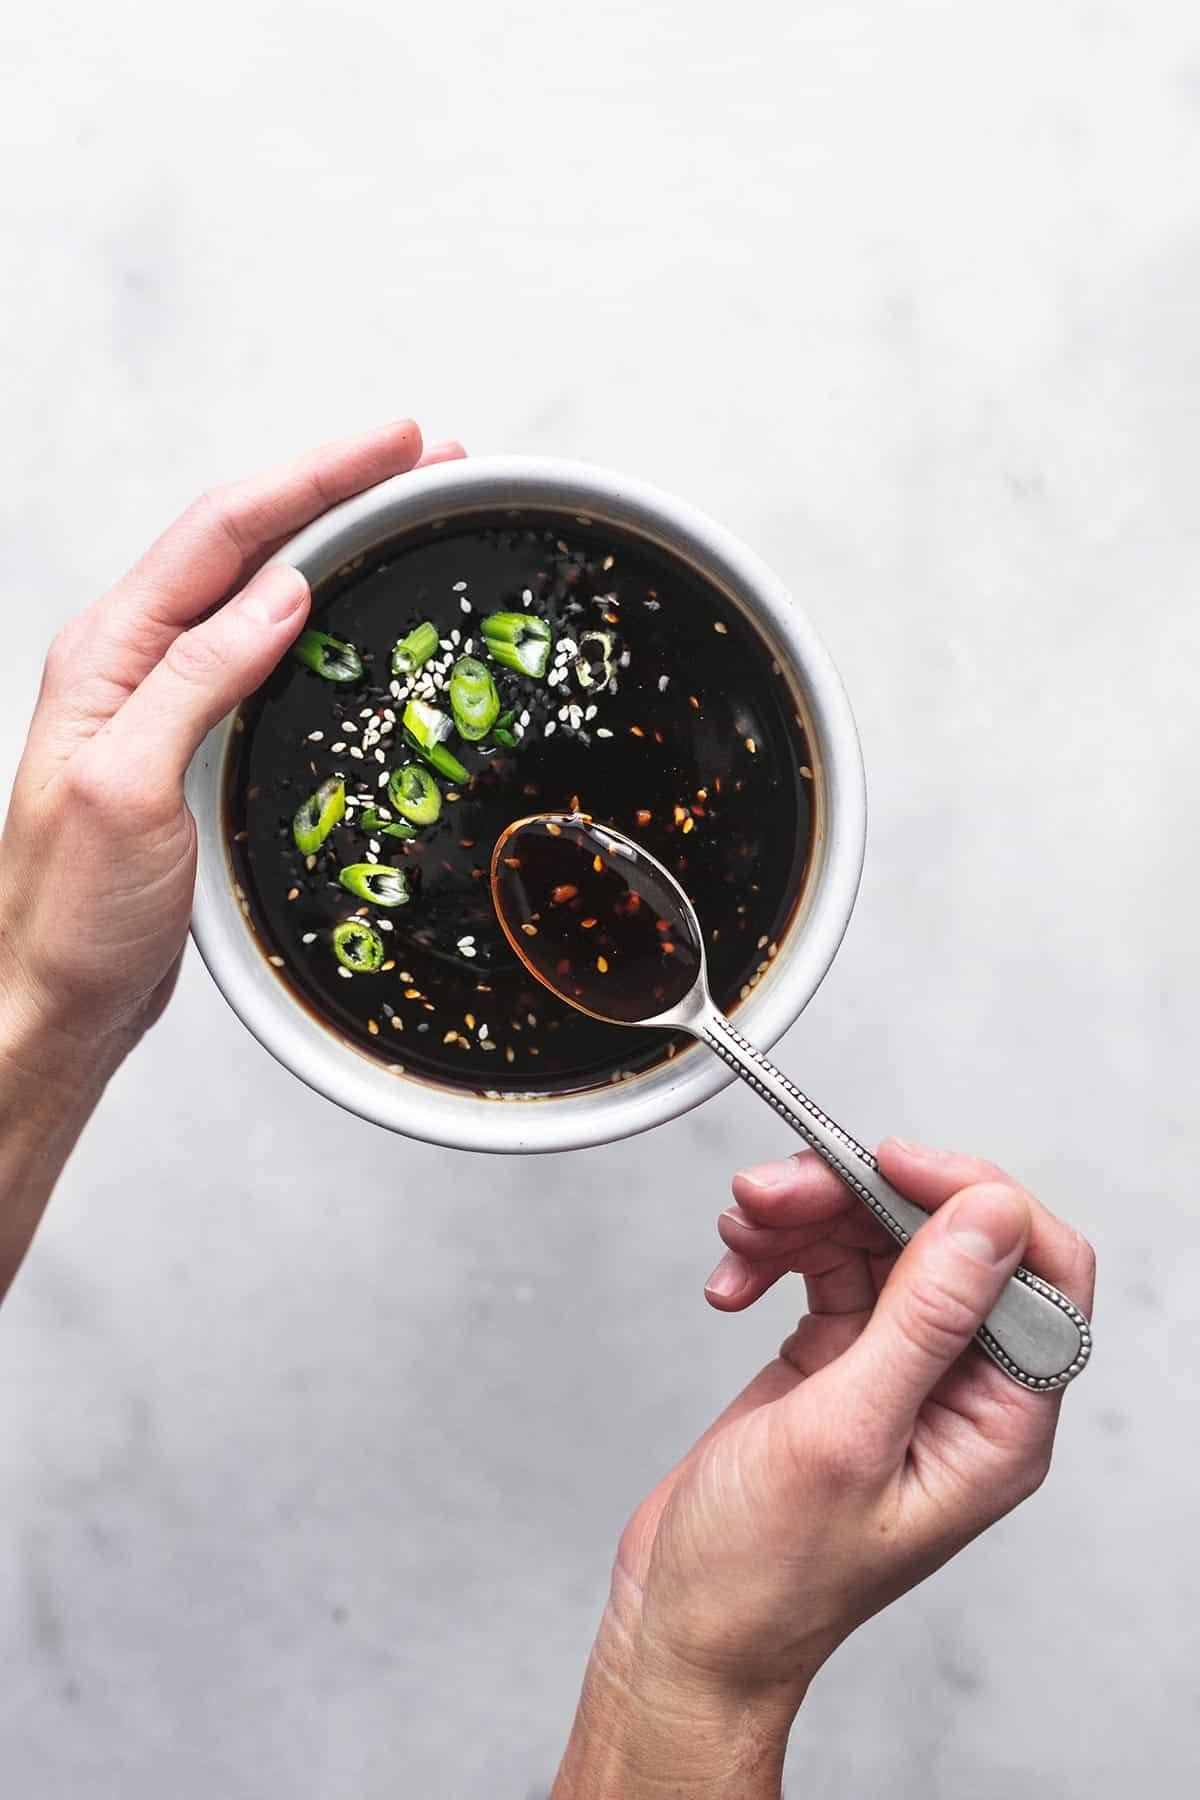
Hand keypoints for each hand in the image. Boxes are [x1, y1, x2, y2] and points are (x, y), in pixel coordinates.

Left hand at [0, 420, 462, 1072]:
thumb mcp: (129, 788)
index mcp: (109, 653)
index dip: (314, 479)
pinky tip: (354, 610)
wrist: (54, 1001)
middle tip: (429, 460)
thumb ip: (199, 681)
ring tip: (406, 513)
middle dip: (336, 489)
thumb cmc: (70, 912)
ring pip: (258, 591)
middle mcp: (134, 661)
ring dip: (334, 542)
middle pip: (245, 544)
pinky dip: (320, 614)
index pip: (223, 533)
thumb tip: (285, 591)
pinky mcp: (194, 743)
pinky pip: (264, 653)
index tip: (397, 446)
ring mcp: (165, 699)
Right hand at [554, 1141, 1094, 1797]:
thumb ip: (925, 1319)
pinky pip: (825, 1268)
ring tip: (741, 1229)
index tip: (892, 1162)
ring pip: (876, 1242)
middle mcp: (958, 1390)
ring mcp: (897, 1372)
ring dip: (804, 1219)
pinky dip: (776, 1254)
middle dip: (855, 1197)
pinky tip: (733, 1279)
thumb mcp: (846, 1434)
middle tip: (776, 1191)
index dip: (973, 1197)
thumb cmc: (763, 1574)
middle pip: (940, 1239)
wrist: (685, 1626)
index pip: (1036, 1269)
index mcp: (996, 1421)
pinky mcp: (840, 1363)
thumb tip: (992, 1219)